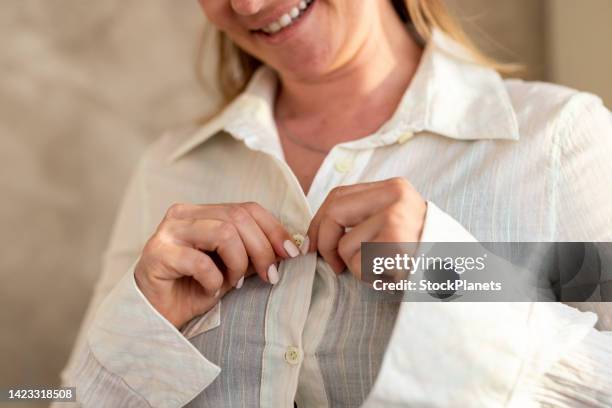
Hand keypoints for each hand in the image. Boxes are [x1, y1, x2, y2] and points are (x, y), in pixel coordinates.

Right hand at [134, 202, 299, 327]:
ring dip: (238, 263)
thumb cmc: (194, 289)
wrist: (155, 317)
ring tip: (233, 283)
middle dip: (262, 250)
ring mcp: (168, 231)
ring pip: (224, 233)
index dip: (274, 229)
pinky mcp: (158, 254)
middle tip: (269, 277)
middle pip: (238, 218)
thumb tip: (290, 247)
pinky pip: (200, 262)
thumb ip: (254, 253)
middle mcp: (183, 214)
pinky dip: (214, 280)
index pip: (247, 208)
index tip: (292, 254)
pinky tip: (209, 290)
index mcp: (202, 212)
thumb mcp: (232, 268)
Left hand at [306, 178, 426, 278]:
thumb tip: (316, 235)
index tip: (313, 244)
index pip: (338, 196)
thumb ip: (363, 220)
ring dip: (356, 267)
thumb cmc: (422, 255)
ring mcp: (395, 216)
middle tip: (332, 265)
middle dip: (323, 242)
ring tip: (384, 269)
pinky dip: (369, 277)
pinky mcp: (395, 241)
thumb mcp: (396, 224)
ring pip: (345, 245)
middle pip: (333, 212)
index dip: (319, 222)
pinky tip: (392, 275)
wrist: (462, 276)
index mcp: (393, 188)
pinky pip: (359, 264)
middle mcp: (394, 195)